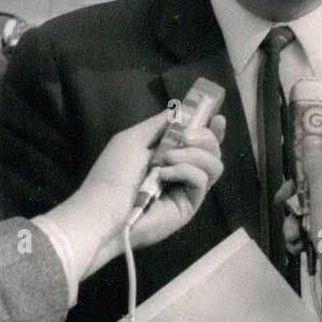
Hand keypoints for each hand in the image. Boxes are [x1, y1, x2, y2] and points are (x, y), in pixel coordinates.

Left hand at [55, 110, 225, 278]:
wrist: (104, 211)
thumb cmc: (113, 173)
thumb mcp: (133, 139)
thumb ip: (159, 124)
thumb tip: (181, 111)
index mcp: (168, 153)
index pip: (199, 140)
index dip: (211, 128)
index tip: (217, 118)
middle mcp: (182, 169)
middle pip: (212, 149)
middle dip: (205, 136)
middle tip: (186, 137)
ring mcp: (187, 188)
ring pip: (214, 164)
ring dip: (194, 154)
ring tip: (168, 158)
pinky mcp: (190, 205)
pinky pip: (202, 180)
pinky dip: (185, 171)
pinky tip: (164, 175)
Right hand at [277, 147, 321, 276]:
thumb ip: (315, 167)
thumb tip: (313, 138)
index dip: (313, 163)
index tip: (295, 168)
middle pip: (313, 188)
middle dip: (294, 199)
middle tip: (282, 202)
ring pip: (305, 212)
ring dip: (293, 223)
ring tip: (292, 235)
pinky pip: (306, 231)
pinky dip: (298, 238)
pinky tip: (296, 248)